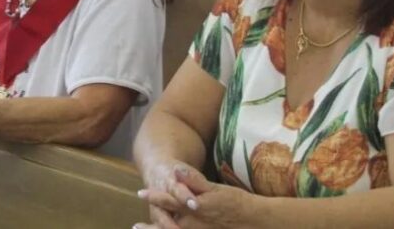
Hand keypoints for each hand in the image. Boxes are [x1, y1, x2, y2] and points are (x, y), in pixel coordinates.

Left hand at [136, 163, 255, 228]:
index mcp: (194, 207)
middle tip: (136, 227)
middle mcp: (194, 223)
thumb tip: (176, 170)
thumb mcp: (215, 189)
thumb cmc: (237, 203)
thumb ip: (193, 180)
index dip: (155, 197)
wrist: (257, 222)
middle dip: (152, 226)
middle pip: (168, 224)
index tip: (141, 193)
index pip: (169, 201)